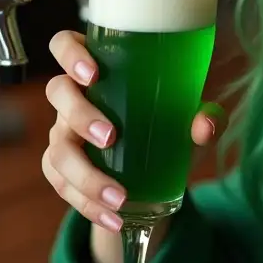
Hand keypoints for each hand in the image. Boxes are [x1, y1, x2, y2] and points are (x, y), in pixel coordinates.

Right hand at [40, 29, 225, 234]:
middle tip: (111, 136)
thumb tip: (204, 124)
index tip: (93, 73)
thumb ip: (204, 117)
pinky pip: (62, 186)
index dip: (70, 54)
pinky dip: (88, 205)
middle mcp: (74, 98)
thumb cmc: (166, 126)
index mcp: (99, 69)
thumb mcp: (187, 121)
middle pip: (57, 92)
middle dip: (80, 115)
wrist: (153, 174)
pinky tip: (114, 217)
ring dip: (86, 175)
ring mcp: (62, 134)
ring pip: (58, 150)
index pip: (65, 45)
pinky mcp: (61, 170)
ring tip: (119, 196)